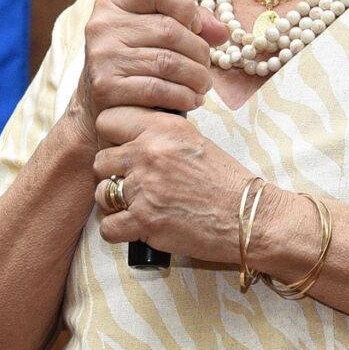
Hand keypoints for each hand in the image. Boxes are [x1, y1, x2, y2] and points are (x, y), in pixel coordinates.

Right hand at [73, 0, 228, 125]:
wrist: (97, 107)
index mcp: (113, 3)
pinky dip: (182, 96)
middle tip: (206, 67)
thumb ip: (188, 23)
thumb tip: (222, 32)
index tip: (195, 28)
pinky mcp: (105, 88)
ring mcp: (102, 57)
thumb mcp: (152, 34)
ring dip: (195, 77)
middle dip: (198, 51)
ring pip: (168, 62)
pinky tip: (190, 100)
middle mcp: (103, 26)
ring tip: (202, 85)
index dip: (185, 6)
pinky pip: (158, 89)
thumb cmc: (133, 64)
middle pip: (169, 29)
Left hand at [92, 105, 279, 265]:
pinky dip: (119, 231)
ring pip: (101, 193)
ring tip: (139, 206)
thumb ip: (159, 135)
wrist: (248, 216)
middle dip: (112, 173)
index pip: (109, 118)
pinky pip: (107, 227)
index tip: (121, 147)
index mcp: (164, 127)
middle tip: (133, 183)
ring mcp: (144, 187)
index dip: (112, 135)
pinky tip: (137, 226)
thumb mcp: (194, 141)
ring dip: (115, 203)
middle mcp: (150, 153)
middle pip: (101, 159)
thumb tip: (128, 136)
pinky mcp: (144, 221)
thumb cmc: (225, 181)